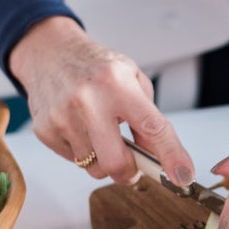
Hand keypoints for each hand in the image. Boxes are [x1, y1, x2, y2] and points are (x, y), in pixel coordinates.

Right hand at [8, 16, 194, 186]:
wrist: (49, 53)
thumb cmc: (95, 67)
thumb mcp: (131, 79)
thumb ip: (149, 117)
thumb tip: (158, 156)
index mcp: (116, 83)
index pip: (152, 127)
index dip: (171, 155)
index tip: (183, 175)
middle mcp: (88, 100)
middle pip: (116, 163)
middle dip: (130, 172)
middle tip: (133, 165)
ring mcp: (63, 117)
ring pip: (94, 167)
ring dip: (105, 160)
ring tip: (102, 135)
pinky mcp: (45, 130)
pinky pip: (74, 161)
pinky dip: (84, 152)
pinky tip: (82, 129)